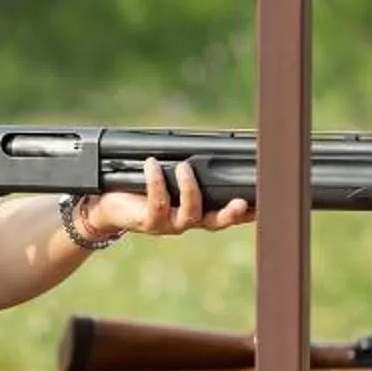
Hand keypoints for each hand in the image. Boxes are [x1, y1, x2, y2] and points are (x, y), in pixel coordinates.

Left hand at [80, 161, 253, 239]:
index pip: (228, 212)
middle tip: (241, 203)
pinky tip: (152, 165)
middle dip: (231, 214)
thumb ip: (189, 169)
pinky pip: (158, 203)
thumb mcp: (169, 176)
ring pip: (190, 213)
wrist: (107, 205)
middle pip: (217, 222)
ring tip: (184, 167)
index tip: (264, 201)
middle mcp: (188, 221)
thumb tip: (206, 145)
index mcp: (198, 210)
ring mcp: (170, 224)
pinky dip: (157, 181)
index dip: (248, 211)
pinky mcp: (149, 223)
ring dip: (189, 188)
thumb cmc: (140, 186)